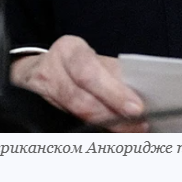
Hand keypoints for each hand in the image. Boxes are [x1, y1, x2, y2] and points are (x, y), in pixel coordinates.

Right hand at [10, 35, 147, 131]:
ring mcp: (41, 90)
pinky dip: (94, 127)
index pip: (91, 73)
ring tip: (130, 129)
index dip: (114, 93)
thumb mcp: (94, 60)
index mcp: (70, 49)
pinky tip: (112, 131)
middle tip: (137, 124)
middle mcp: (51, 68)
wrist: (40, 68)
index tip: (137, 107)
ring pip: (75, 112)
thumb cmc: (76, 64)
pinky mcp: (38, 108)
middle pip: (81, 98)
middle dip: (112, 114)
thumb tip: (142, 94)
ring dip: (106, 123)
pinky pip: (69, 121)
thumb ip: (114, 74)